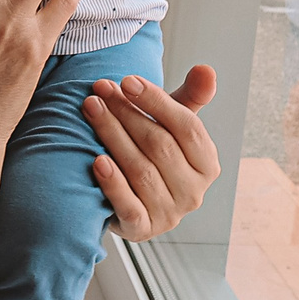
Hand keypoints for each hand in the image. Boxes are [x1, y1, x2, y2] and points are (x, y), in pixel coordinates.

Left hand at [83, 65, 219, 240]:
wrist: (128, 201)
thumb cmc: (153, 155)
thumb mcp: (172, 127)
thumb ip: (190, 98)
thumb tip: (206, 70)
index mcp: (207, 165)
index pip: (188, 128)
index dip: (157, 102)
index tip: (127, 80)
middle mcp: (194, 193)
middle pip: (160, 146)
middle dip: (127, 113)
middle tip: (100, 90)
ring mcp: (169, 215)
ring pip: (140, 170)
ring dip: (113, 136)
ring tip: (91, 109)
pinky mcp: (143, 230)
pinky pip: (128, 206)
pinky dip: (113, 183)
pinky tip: (96, 160)